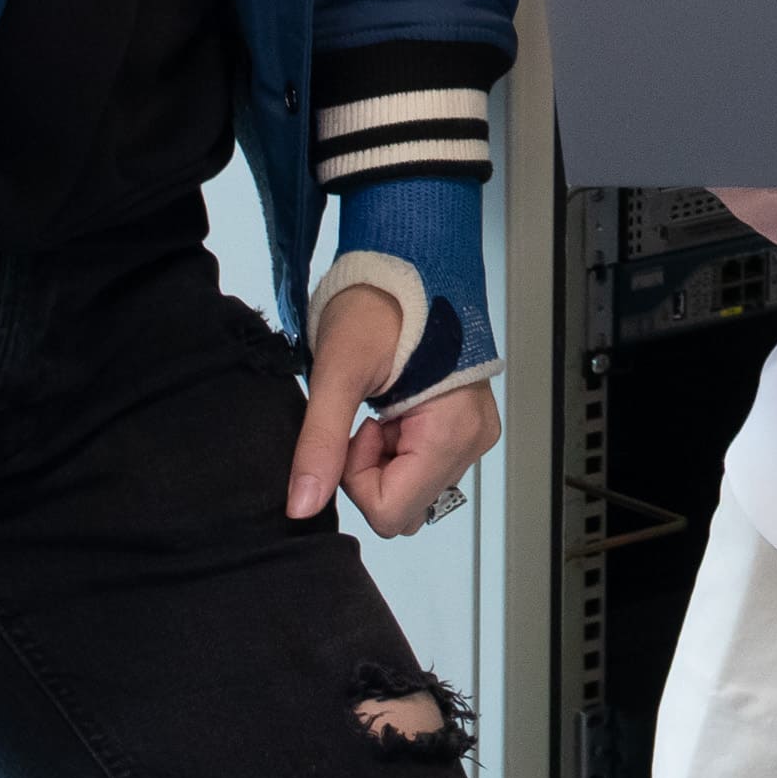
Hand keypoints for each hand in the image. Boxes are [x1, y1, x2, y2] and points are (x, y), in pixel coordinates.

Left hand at [287, 279, 503, 535]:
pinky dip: (400, 449)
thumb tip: (302, 506)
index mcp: (452, 433)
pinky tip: (394, 408)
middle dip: (371, 473)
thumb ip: (320, 444)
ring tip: (381, 408)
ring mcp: (474, 435)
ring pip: (414, 490)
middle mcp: (474, 442)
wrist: (408, 264)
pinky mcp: (467, 427)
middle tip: (366, 419)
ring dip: (385, 462)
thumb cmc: (379, 305)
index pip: (392, 512)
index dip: (357, 479)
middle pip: (406, 507)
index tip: (358, 428)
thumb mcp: (338, 373)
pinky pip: (425, 467)